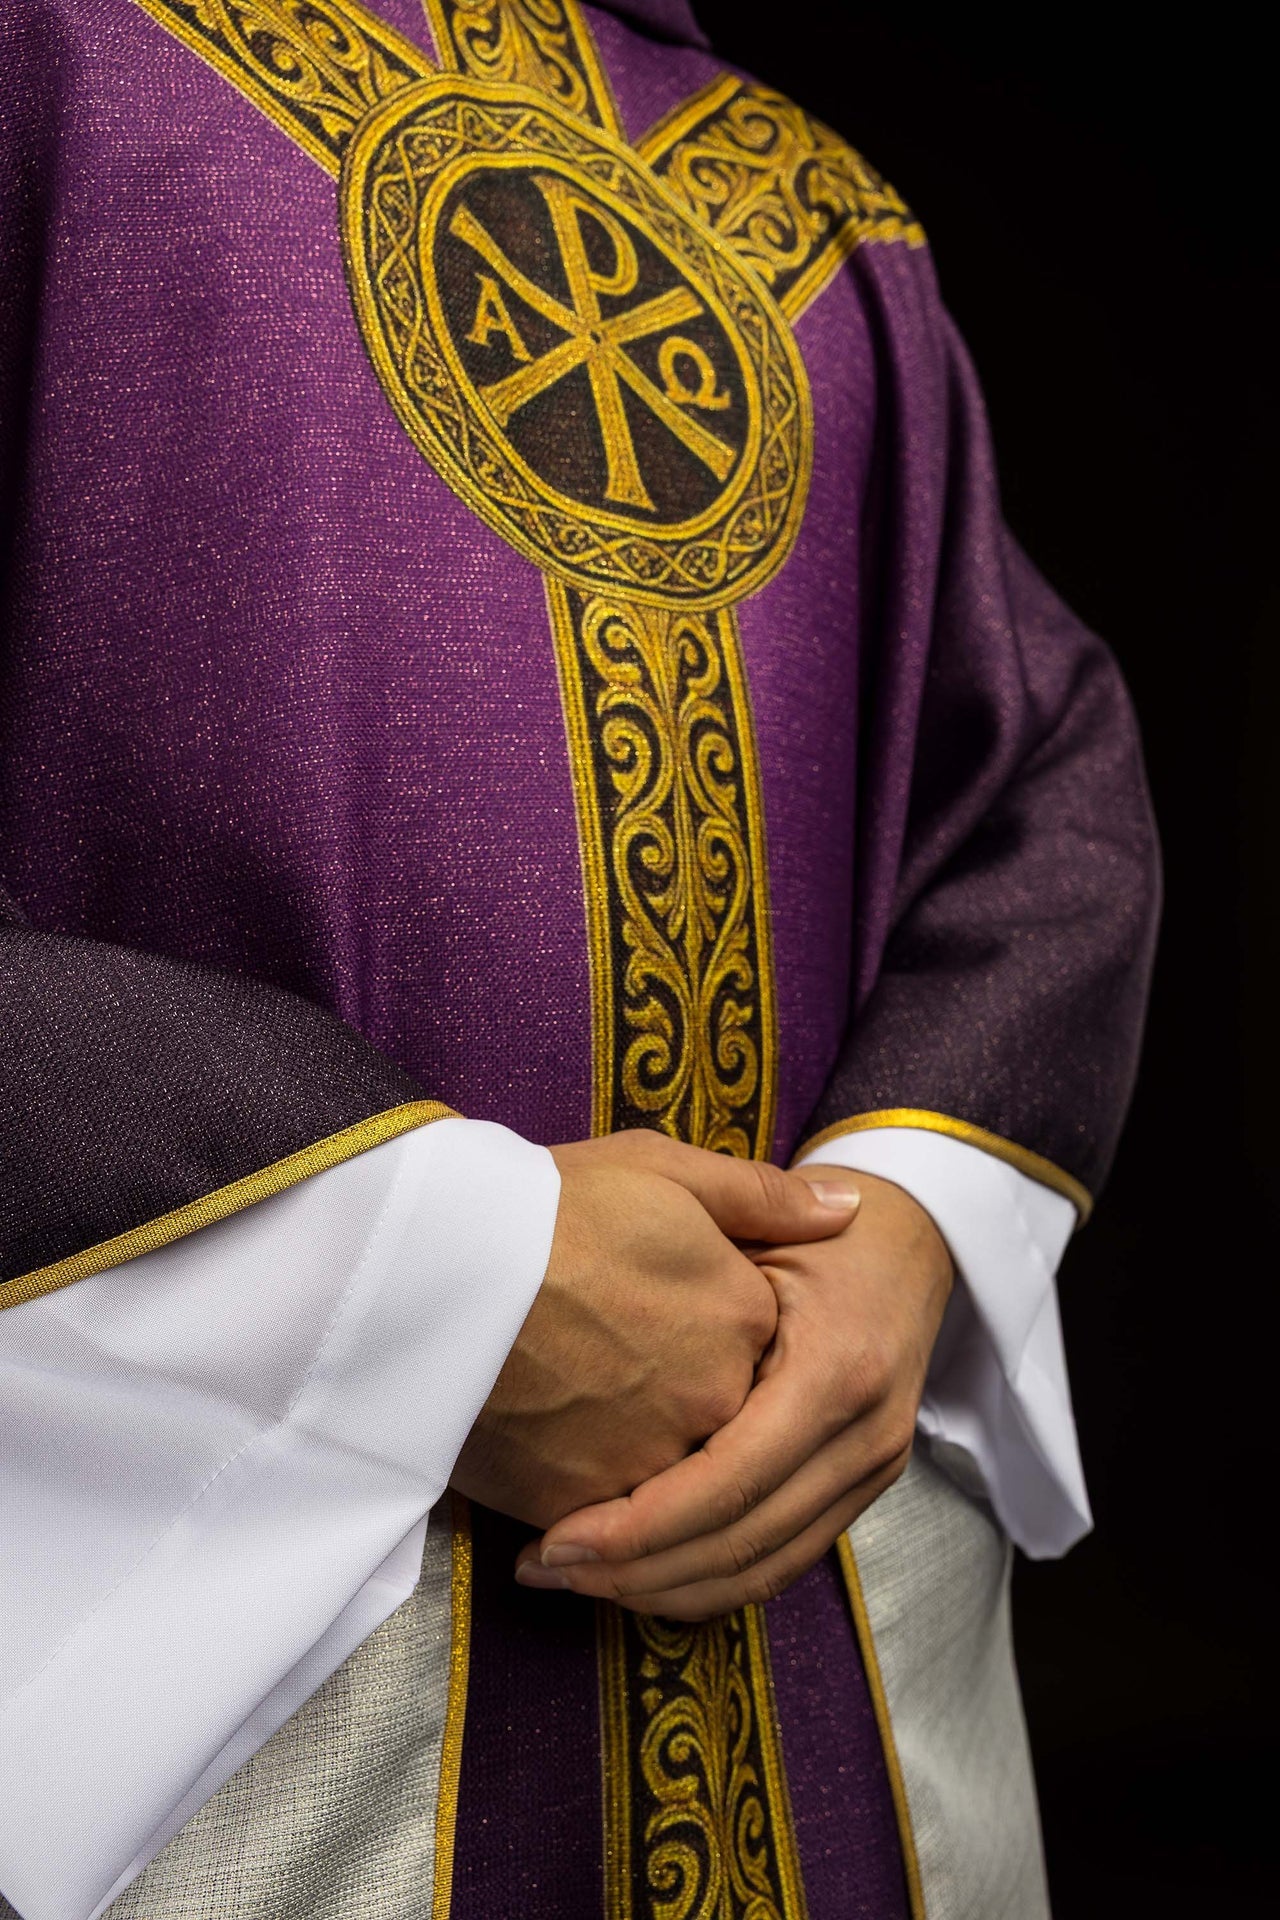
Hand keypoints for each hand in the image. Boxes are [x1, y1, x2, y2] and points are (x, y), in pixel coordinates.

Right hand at [451, 1132, 858, 1529]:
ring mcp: (655, 1461)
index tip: (661, 1320)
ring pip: (672, 1485)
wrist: (438, 1264)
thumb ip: (765, 1198)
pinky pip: (608, 1524)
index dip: (713, 1336)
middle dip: (680, 1410)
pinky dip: (592, 1511)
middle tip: (614, 1374)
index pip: (769, 1353)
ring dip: (641, 1476)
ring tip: (579, 1425)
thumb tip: (852, 1210)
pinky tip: (551, 1461)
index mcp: (748, 1319)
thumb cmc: (549, 1206)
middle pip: (723, 1425)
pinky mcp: (585, 1505)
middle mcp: (718, 1401)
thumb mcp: (664, 1170)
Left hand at [516, 1166, 952, 1614]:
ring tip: (574, 1579)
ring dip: (663, 1589)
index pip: (731, 1480)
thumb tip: (614, 1293)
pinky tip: (636, 1576)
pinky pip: (779, 1563)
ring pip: (761, 1571)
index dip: (642, 1526)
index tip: (561, 1538)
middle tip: (546, 1567)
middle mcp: (865, 1435)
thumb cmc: (822, 1229)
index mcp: (835, 1370)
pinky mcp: (858, 1490)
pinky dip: (705, 1583)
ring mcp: (870, 1471)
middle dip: (637, 1571)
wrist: (912, 1245)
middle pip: (743, 1543)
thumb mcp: (767, 1222)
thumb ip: (704, 1254)